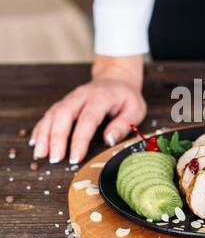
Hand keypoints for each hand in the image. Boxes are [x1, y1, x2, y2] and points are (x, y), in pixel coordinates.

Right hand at [30, 55, 146, 163]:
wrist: (116, 79)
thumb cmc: (126, 98)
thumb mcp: (135, 110)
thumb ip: (124, 125)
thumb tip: (109, 140)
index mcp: (102, 97)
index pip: (88, 119)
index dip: (80, 139)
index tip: (75, 157)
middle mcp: (82, 96)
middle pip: (64, 114)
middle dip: (56, 137)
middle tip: (54, 158)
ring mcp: (71, 98)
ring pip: (53, 113)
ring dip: (44, 134)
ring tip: (40, 153)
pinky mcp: (64, 102)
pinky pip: (49, 114)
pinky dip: (40, 128)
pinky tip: (35, 142)